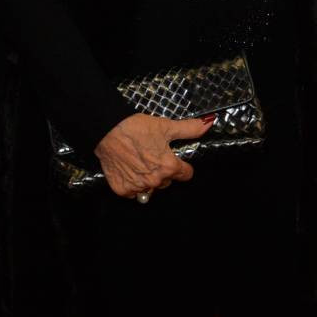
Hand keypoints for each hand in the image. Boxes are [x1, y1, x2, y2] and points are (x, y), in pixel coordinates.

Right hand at [94, 112, 211, 199]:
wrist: (108, 131)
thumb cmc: (137, 128)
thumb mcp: (166, 126)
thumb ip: (190, 129)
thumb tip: (208, 124)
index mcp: (168, 167)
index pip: (186, 174)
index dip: (183, 166)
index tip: (177, 161)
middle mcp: (155, 181)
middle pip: (167, 181)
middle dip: (164, 171)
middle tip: (153, 156)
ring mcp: (138, 187)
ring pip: (151, 188)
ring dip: (148, 179)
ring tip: (140, 162)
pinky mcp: (123, 190)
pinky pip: (134, 192)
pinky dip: (133, 184)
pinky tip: (129, 170)